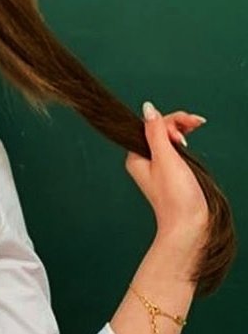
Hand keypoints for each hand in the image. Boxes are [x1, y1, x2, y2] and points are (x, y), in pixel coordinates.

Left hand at [125, 102, 208, 254]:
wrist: (188, 225)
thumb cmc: (176, 196)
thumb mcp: (165, 158)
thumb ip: (156, 132)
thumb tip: (148, 108)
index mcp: (136, 156)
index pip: (151, 125)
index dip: (170, 120)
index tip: (189, 124)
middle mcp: (144, 160)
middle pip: (159, 130)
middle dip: (178, 124)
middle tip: (197, 124)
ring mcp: (157, 167)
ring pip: (168, 139)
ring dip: (182, 133)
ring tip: (195, 132)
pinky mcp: (170, 173)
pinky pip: (174, 150)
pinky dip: (184, 144)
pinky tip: (191, 146)